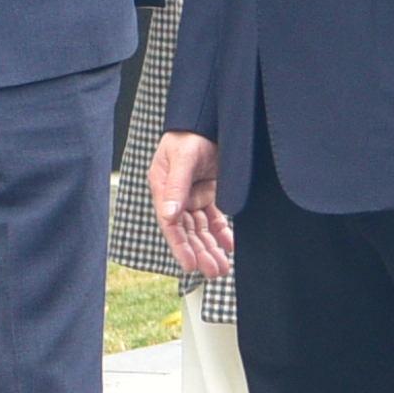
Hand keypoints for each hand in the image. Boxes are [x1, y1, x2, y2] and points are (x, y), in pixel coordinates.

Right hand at [148, 127, 234, 281]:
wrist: (208, 120)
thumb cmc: (189, 135)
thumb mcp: (183, 159)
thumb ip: (176, 187)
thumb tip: (169, 216)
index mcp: (163, 189)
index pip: (170, 224)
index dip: (180, 246)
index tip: (190, 266)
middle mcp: (176, 197)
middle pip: (187, 232)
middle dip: (200, 253)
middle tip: (215, 271)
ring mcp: (192, 196)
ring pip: (201, 229)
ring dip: (211, 248)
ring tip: (222, 267)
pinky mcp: (208, 193)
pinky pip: (214, 219)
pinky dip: (221, 233)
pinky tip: (230, 246)